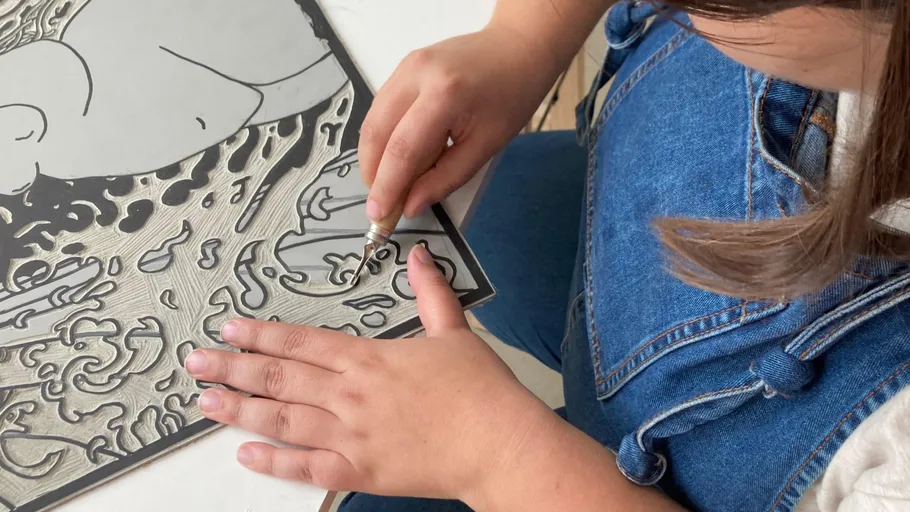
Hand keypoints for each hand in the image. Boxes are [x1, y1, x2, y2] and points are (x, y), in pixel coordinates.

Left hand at [184, 245, 555, 499]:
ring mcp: (350, 435)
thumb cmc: (479, 390)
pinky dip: (272, 461)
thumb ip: (430, 292)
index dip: (260, 335)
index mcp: (368, 358)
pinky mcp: (359, 470)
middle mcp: (349, 394)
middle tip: (195, 363)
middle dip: (232, 368)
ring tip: (204, 402)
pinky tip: (244, 454)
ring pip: (281, 419)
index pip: (301, 342)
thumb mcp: (454, 332)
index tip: (228, 328)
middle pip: (279, 378)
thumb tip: (419, 256)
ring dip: (239, 409)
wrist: (497, 443)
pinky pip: (305, 466)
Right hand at [359, 24, 561, 220]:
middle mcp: (417, 74)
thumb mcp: (485, 146)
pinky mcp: (402, 67)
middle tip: (381, 204)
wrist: (517, 48)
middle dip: (373, 173)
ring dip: (373, 157)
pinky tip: (396, 157)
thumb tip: (410, 204)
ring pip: (372, 120)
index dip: (387, 186)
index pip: (402, 149)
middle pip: (377, 133)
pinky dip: (382, 137)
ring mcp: (406, 66)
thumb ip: (445, 178)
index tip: (379, 215)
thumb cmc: (511, 96)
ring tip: (388, 183)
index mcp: (444, 94)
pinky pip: (381, 108)